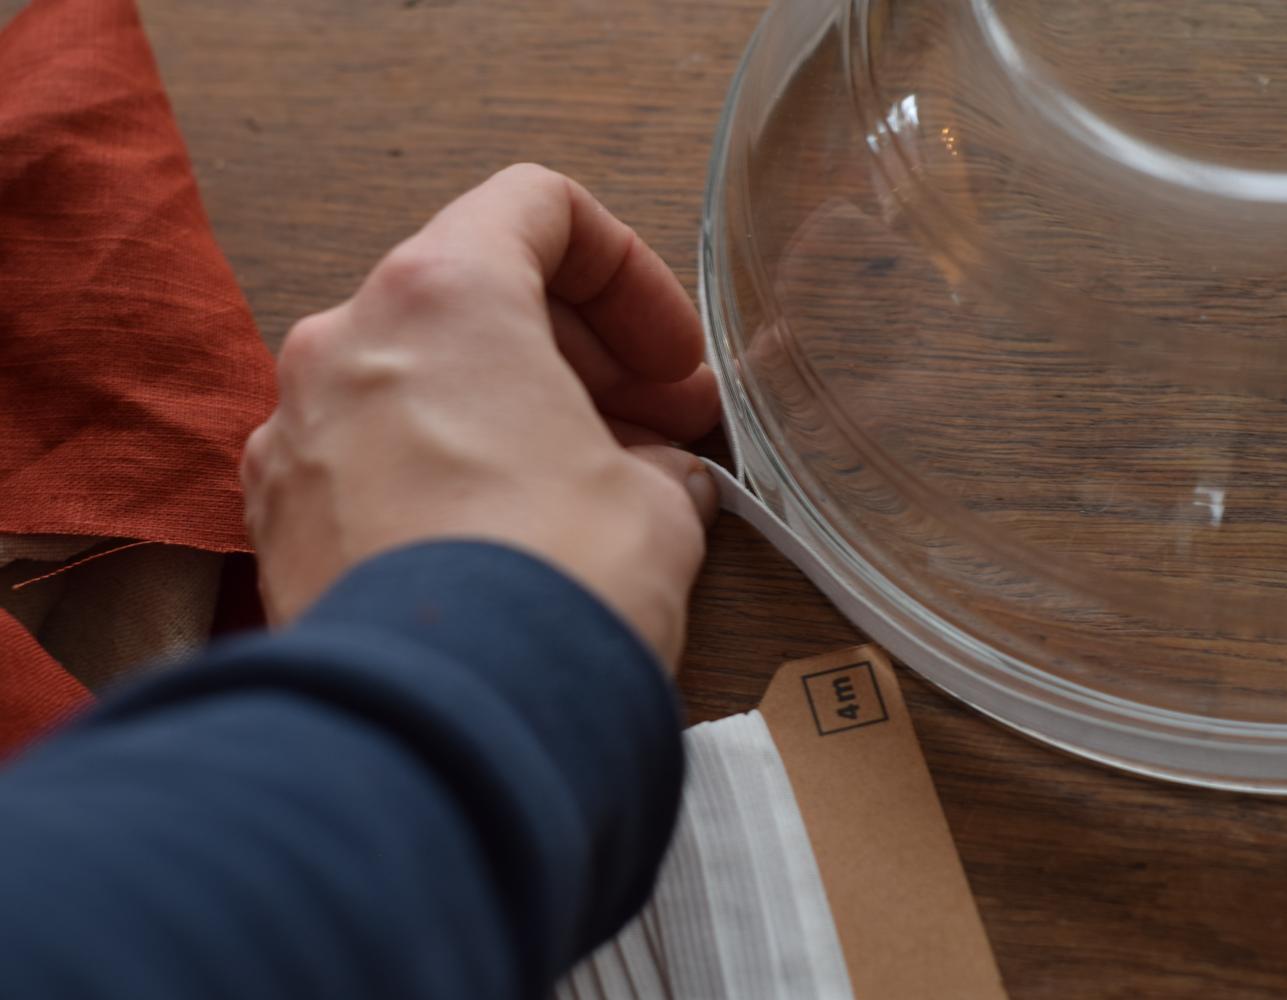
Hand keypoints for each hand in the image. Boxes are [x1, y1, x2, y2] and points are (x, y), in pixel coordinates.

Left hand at [240, 164, 720, 667]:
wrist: (446, 731)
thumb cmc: (551, 587)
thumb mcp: (658, 505)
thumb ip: (656, 462)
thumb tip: (650, 478)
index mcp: (441, 295)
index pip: (540, 210)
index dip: (632, 278)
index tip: (672, 362)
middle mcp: (345, 342)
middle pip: (479, 298)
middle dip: (585, 357)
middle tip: (662, 428)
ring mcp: (295, 432)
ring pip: (422, 380)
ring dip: (515, 414)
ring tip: (591, 493)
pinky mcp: (277, 521)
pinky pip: (374, 459)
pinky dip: (446, 473)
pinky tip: (509, 544)